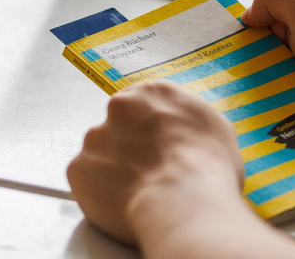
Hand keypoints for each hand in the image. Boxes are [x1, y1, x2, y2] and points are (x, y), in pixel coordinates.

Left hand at [67, 81, 242, 245]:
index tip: (157, 144)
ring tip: (138, 190)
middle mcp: (120, 106)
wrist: (184, 201)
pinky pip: (87, 180)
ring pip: (101, 152)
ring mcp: (95, 137)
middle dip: (129, 145)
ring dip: (113, 167)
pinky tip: (124, 201)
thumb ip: (189, 120)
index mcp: (155, 92)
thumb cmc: (208, 166)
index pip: (143, 103)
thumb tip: (185, 131)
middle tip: (149, 169)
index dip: (150, 127)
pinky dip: (100, 191)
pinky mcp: (78, 169)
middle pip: (119, 125)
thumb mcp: (216, 127)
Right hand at [241, 0, 294, 128]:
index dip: (242, 35)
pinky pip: (288, 102)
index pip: (255, 21)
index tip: (229, 54)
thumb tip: (248, 16)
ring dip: (264, 92)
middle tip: (241, 84)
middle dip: (250, 68)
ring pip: (271, 81)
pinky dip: (281, 107)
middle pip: (260, 54)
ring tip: (253, 108)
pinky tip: (274, 118)